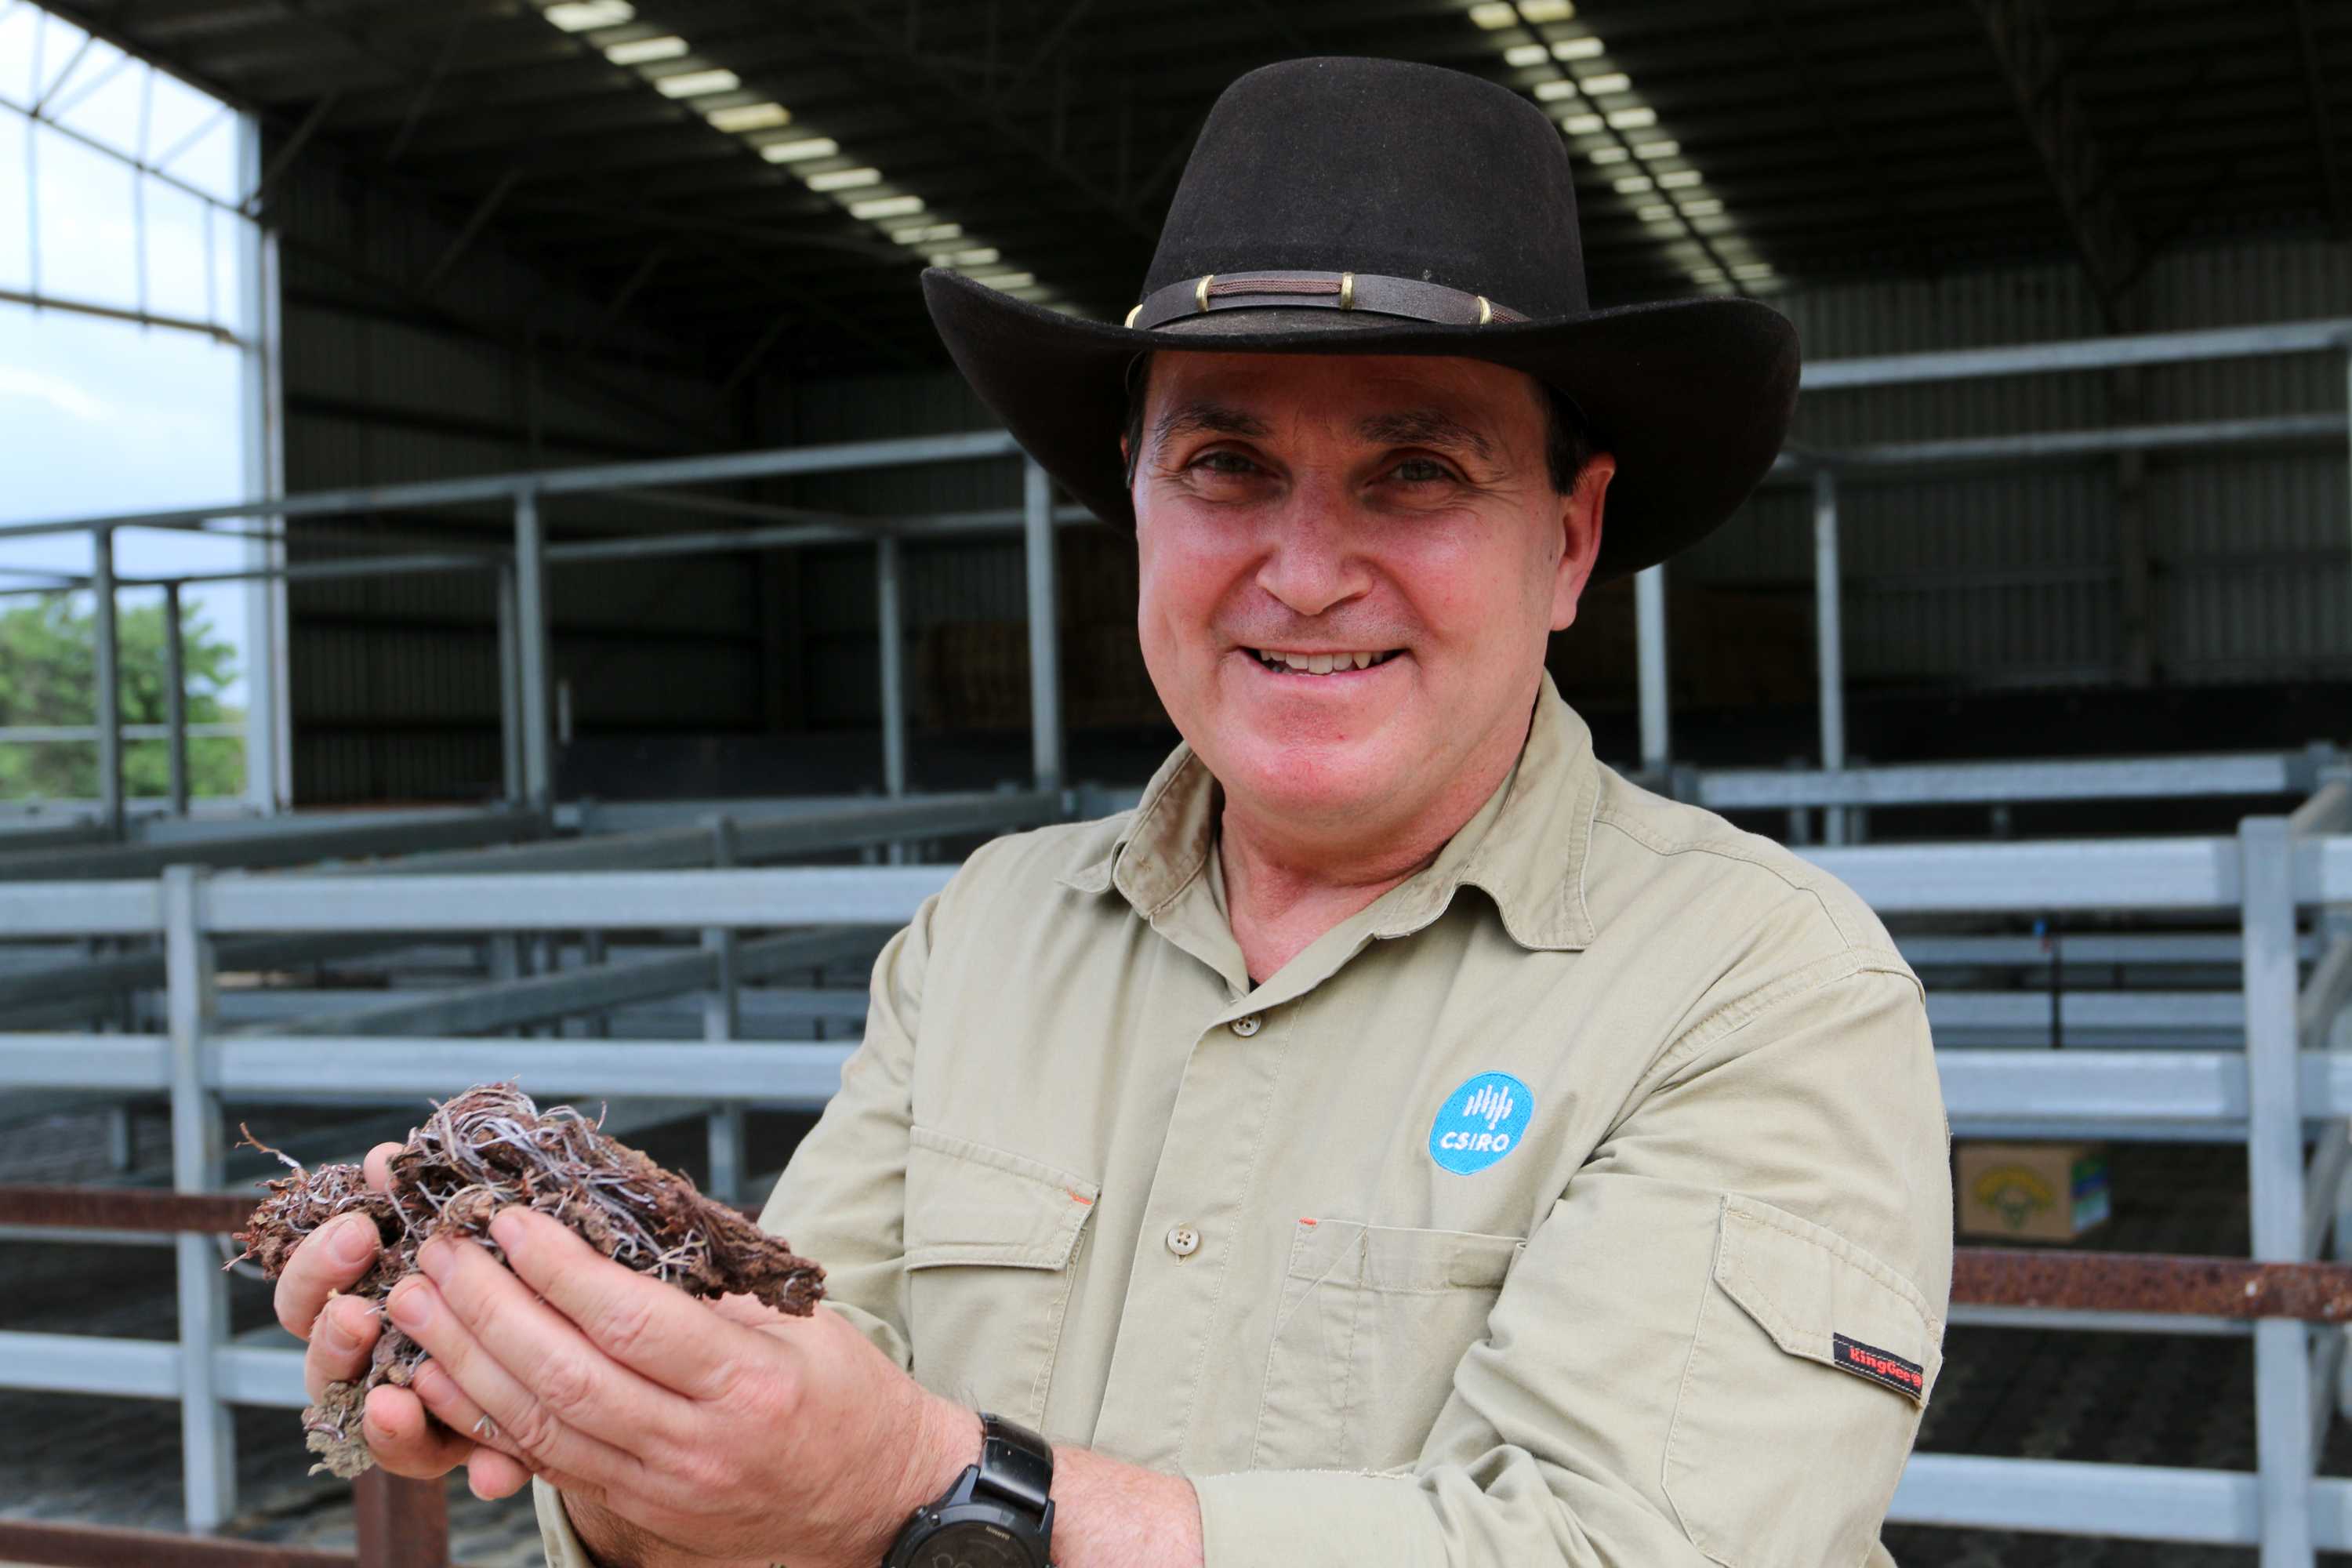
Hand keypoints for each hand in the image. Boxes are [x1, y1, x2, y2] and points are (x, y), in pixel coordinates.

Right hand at [268, 1141, 535, 1501]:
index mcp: (365, 1290)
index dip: (317, 1264)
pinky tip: (495, 1469)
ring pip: (376, 1424)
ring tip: (395, 1400)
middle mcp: (373, 1356)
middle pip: (321, 1359)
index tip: (357, 1227)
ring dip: (383, 1416)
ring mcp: (413, 1406)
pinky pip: (460, 1469)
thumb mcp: (472, 1218)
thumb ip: (425, 1197)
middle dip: (332, 1334)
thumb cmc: (501, 1250)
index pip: (308, 1288)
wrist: (578, 1319)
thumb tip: (384, 1156)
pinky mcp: (466, 1448)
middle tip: (358, 1313)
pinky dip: (476, 1468)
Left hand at [386, 1204, 979, 1567]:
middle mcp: (699, 1445)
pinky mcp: (639, 1514)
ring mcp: (663, 1489)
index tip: (511, 1222)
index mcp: (749, 1383)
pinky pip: (545, 1464)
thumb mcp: (798, 1326)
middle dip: (489, 1310)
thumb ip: (707, 1291)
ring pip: (542, 1427)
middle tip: (440, 1254)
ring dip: (466, 1362)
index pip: (632, 1322)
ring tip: (417, 1303)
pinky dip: (484, 1420)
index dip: (560, 1270)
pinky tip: (442, 1377)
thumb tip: (611, 1230)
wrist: (881, 1505)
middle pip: (568, 1376)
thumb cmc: (847, 1398)